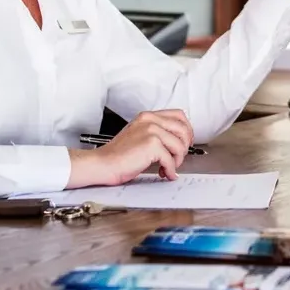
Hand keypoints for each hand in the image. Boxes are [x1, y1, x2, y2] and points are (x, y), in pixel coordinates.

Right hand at [68, 110, 193, 186]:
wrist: (103, 164)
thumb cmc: (118, 155)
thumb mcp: (139, 135)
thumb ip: (157, 133)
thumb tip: (178, 140)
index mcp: (148, 116)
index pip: (179, 115)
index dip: (187, 130)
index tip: (185, 141)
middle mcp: (150, 120)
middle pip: (183, 130)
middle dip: (185, 147)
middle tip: (178, 157)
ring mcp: (151, 131)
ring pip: (180, 146)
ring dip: (177, 160)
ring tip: (167, 167)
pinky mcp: (152, 145)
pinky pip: (171, 160)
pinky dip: (170, 170)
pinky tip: (165, 173)